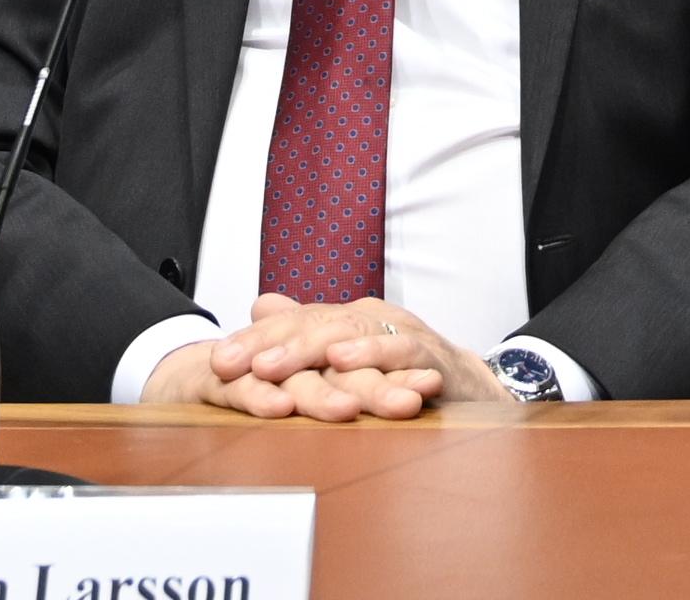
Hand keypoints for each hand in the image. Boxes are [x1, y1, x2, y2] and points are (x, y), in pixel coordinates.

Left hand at [147, 293, 497, 418]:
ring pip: (349, 334)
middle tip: (233, 363)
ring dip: (308, 349)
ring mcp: (401, 333)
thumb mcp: (351, 354)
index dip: (253, 342)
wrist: (472, 385)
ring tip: (271, 363)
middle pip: (313, 325)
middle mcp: (369, 320)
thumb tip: (258, 305)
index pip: (293, 326)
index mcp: (347, 321)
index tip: (217, 363)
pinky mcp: (430, 356)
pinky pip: (399, 353)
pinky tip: (344, 361)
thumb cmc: (404, 371)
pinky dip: (371, 355)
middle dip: (269, 345)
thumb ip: (307, 330)